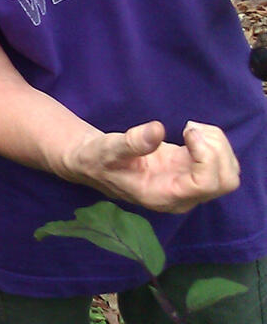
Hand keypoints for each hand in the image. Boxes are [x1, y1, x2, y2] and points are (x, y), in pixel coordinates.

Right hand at [63, 120, 240, 213]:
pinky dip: (214, 142)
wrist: (95, 163)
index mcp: (164, 196)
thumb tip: (157, 129)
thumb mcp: (108, 150)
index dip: (207, 155)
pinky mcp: (192, 171)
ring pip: (228, 171)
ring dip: (218, 144)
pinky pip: (220, 162)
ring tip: (190, 127)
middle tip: (190, 128)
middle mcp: (183, 196)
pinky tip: (191, 131)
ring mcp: (189, 185)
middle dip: (217, 150)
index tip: (187, 131)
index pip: (207, 184)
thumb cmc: (99, 159)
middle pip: (226, 180)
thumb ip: (132, 143)